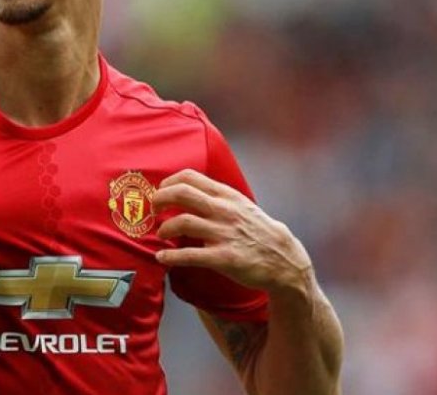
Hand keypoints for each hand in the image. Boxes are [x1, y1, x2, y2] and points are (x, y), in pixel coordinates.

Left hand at [152, 169, 313, 294]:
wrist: (283, 259)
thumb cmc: (257, 231)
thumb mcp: (240, 205)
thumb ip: (216, 197)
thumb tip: (186, 190)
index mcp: (226, 195)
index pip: (189, 177)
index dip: (168, 182)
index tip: (159, 192)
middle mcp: (224, 210)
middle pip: (181, 194)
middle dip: (160, 200)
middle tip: (154, 210)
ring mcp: (224, 233)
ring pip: (182, 222)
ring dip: (164, 228)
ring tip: (160, 234)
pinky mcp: (224, 258)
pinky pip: (190, 255)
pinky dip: (170, 256)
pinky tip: (162, 258)